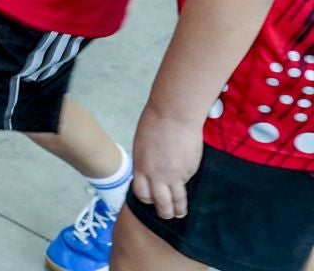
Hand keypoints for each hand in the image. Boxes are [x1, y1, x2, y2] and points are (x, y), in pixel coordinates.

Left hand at [131, 105, 202, 220]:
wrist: (173, 115)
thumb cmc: (155, 123)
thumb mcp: (142, 143)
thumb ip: (146, 161)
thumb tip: (150, 172)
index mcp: (141, 166)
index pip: (141, 192)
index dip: (147, 199)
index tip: (151, 201)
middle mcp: (156, 174)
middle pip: (159, 202)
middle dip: (164, 212)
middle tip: (167, 215)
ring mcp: (174, 175)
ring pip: (176, 200)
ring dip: (178, 209)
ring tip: (180, 213)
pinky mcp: (189, 171)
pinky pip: (188, 184)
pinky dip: (187, 189)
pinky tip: (189, 191)